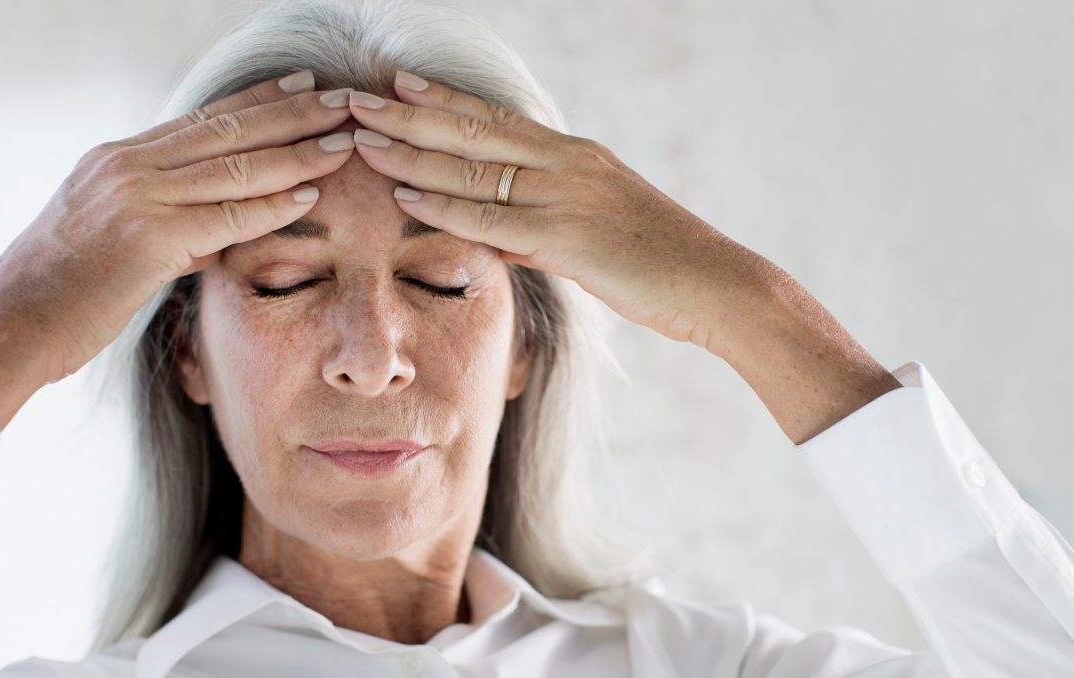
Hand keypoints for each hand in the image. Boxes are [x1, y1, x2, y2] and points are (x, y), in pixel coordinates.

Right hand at [0, 71, 357, 426]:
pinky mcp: (145, 237)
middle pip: (227, 129)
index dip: (259, 100)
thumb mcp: (112, 243)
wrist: (7, 325)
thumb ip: (167, 229)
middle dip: (291, 112)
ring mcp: (135, 197)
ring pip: (234, 165)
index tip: (302, 85)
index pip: (204, 120)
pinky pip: (225, 216)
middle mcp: (126, 165)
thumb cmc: (58, 295)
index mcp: (117, 159)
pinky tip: (310, 194)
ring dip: (297, 150)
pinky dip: (271, 205)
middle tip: (342, 99)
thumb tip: (214, 238)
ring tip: (343, 139)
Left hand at [345, 72, 743, 351]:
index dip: (443, 100)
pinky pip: (495, 219)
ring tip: (362, 139)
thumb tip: (503, 237)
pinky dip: (447, 206)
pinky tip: (406, 196)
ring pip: (476, 167)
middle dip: (409, 115)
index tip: (397, 84)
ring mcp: (568, 196)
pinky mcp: (570, 238)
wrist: (716, 284)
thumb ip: (545, 227)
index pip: (496, 119)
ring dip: (413, 152)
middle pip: (474, 130)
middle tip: (356, 99)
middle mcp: (567, 163)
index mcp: (574, 156)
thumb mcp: (597, 232)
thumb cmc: (661, 263)